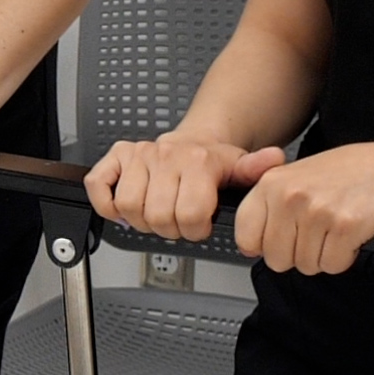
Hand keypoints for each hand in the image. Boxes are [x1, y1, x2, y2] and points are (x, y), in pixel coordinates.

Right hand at [84, 137, 283, 242]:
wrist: (194, 143)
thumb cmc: (214, 162)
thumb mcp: (240, 168)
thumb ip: (255, 169)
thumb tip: (274, 159)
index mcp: (196, 161)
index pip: (189, 215)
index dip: (195, 231)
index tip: (200, 226)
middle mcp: (165, 155)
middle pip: (158, 217)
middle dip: (170, 230)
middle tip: (178, 223)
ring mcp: (139, 156)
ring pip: (129, 207)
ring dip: (142, 221)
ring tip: (156, 215)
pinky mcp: (117, 157)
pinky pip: (99, 185)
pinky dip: (107, 204)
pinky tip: (123, 209)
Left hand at [229, 142, 373, 276]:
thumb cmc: (354, 172)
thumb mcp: (300, 176)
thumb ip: (272, 205)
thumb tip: (248, 245)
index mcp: (272, 182)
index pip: (246, 236)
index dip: (265, 246)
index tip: (282, 240)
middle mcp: (290, 195)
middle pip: (276, 259)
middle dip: (300, 254)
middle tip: (321, 233)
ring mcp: (317, 211)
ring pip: (306, 266)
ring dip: (325, 256)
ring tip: (339, 229)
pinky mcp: (345, 226)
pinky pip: (332, 265)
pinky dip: (345, 257)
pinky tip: (353, 235)